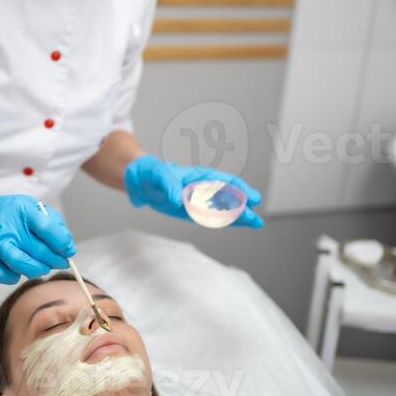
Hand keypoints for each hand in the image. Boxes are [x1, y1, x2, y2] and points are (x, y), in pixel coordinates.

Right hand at [0, 190, 75, 283]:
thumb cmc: (13, 213)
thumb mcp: (33, 207)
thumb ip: (53, 222)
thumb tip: (67, 246)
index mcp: (23, 211)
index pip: (47, 228)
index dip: (63, 243)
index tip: (69, 250)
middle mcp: (9, 227)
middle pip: (40, 251)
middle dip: (56, 260)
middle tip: (61, 261)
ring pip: (24, 265)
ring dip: (39, 270)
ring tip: (43, 266)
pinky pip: (6, 276)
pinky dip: (15, 277)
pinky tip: (20, 270)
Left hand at [123, 154, 263, 227]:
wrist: (138, 180)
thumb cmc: (150, 172)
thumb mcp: (157, 173)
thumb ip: (168, 184)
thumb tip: (178, 199)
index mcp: (198, 176)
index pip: (223, 182)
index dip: (238, 190)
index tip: (251, 198)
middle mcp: (201, 188)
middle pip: (227, 198)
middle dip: (242, 208)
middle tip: (256, 220)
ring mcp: (197, 201)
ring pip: (222, 209)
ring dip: (237, 217)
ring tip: (255, 223)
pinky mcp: (190, 212)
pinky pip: (210, 217)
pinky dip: (224, 221)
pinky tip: (237, 224)